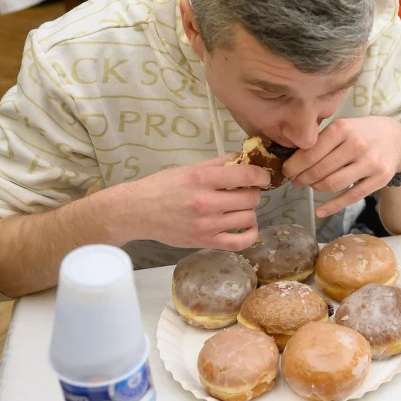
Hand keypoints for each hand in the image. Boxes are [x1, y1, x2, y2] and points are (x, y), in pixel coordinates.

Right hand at [112, 156, 268, 250]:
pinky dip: (251, 234)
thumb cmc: (163, 187)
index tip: (263, 177)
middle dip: (253, 192)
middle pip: (251, 197)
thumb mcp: (190, 168)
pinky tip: (247, 226)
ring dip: (249, 211)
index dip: (262, 175)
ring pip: (249, 217)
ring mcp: (207, 225)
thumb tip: (246, 158)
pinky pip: (241, 242)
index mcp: (202, 178)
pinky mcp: (205, 242)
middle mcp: (206, 202)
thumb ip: (219, 163)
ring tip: (239, 207)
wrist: (137, 212)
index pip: (247, 175)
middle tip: (244, 192)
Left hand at [283, 117, 400, 218]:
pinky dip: (332, 207)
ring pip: (332, 184)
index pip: (310, 153)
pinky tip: (319, 211)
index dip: (294, 166)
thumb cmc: (362, 132)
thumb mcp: (343, 126)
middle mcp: (356, 145)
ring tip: (310, 186)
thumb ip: (321, 139)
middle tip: (295, 181)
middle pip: (319, 170)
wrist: (396, 138)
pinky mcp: (379, 179)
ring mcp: (370, 163)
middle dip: (302, 178)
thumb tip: (291, 158)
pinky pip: (351, 197)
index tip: (287, 171)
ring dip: (315, 189)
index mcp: (342, 129)